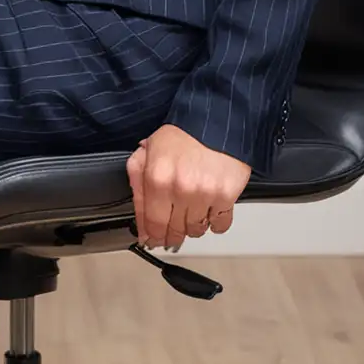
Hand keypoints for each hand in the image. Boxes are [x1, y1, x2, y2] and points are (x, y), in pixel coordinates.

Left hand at [126, 123, 250, 249]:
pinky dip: (215, 223)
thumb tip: (139, 215)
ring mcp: (204, 194)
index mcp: (156, 177)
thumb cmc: (182, 136)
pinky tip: (209, 211)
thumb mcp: (148, 151)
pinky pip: (219, 225)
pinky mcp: (226, 196)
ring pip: (196, 230)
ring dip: (192, 226)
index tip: (151, 240)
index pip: (151, 222)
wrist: (215, 123)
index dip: (151, 236)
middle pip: (174, 231)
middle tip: (171, 231)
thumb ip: (137, 181)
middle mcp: (179, 188)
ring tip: (191, 212)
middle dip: (170, 234)